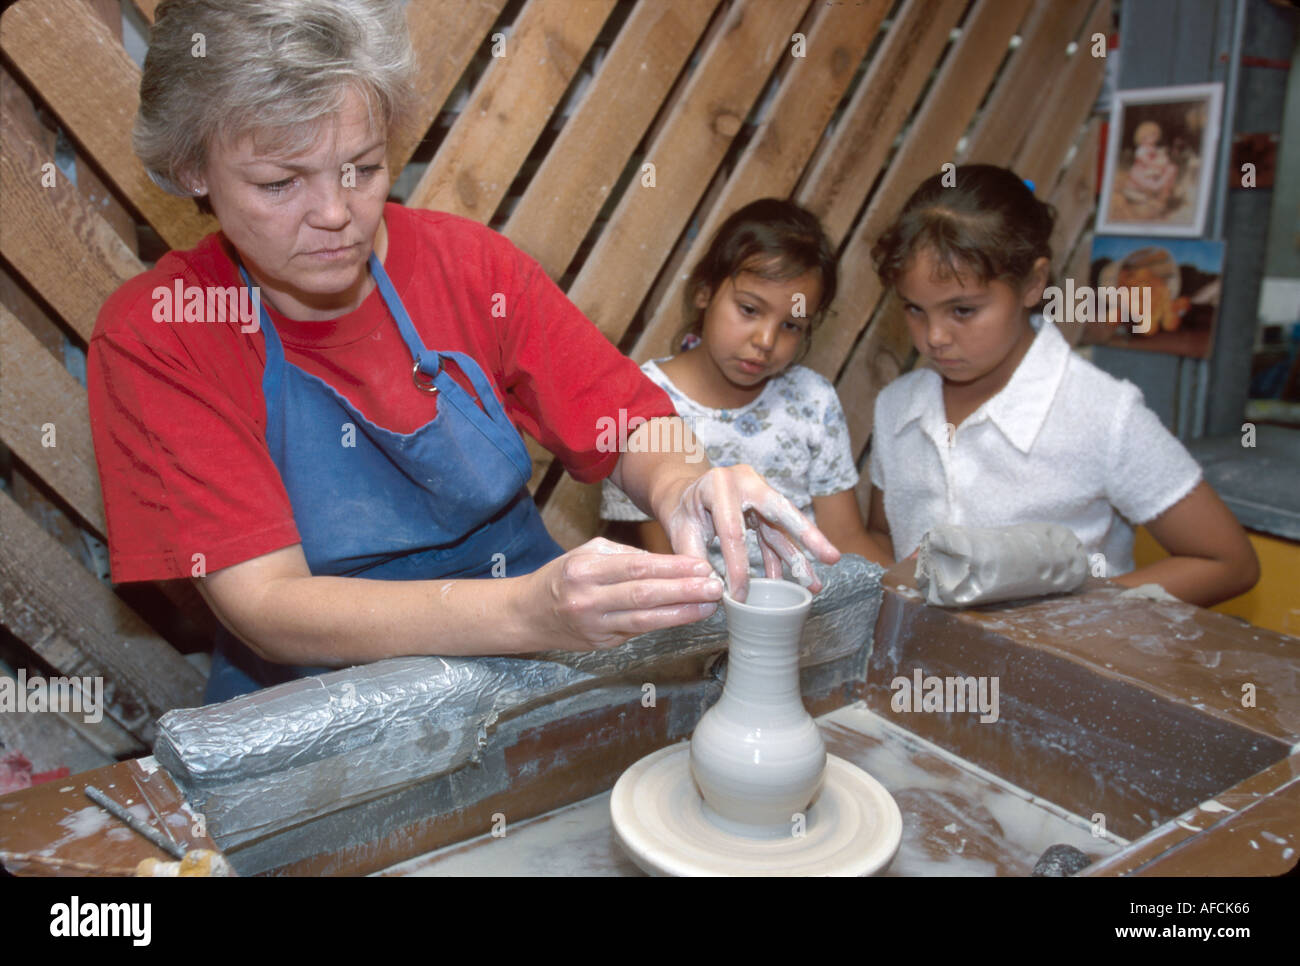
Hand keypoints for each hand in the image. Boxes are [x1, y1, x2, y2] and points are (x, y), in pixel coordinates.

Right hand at [521, 538, 723, 650]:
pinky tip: (686, 616)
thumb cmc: (561, 577)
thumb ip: (624, 556)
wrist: (527, 614)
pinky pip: (637, 632)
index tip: (700, 566)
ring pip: (645, 621)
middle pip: (644, 595)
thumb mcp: (586, 554)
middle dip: (683, 592)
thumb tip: (667, 563)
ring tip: (708, 606)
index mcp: (584, 570)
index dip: (671, 568)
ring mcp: (594, 626)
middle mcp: (588, 599)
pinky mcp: (601, 644)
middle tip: (713, 587)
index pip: (637, 567)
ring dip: (681, 613)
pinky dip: (664, 623)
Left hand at [660, 465, 839, 600]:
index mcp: (720, 485)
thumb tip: (713, 591)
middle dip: (808, 537)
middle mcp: (746, 482)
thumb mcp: (680, 530)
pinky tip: (793, 580)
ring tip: (816, 584)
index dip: (738, 567)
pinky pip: (776, 534)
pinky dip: (783, 558)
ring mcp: (759, 492)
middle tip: (832, 558)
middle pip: (781, 512)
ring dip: (800, 557)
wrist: (684, 492)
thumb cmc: (682, 510)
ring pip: (784, 527)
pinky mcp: (765, 506)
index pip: (733, 531)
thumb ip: (694, 558)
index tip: (739, 596)